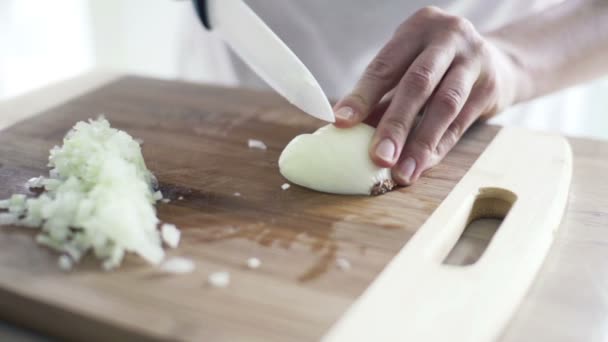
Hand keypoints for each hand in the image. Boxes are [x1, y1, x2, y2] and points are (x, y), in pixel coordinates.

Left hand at [333, 6, 523, 185]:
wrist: (497, 60)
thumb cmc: (435, 66)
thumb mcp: (407, 66)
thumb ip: (382, 95)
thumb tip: (348, 130)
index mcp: (417, 29)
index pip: (385, 65)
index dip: (363, 96)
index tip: (342, 122)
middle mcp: (448, 38)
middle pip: (417, 84)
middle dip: (395, 124)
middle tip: (378, 157)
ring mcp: (474, 60)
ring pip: (444, 105)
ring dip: (421, 143)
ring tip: (402, 173)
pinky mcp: (490, 87)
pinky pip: (461, 123)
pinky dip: (438, 148)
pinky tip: (421, 166)